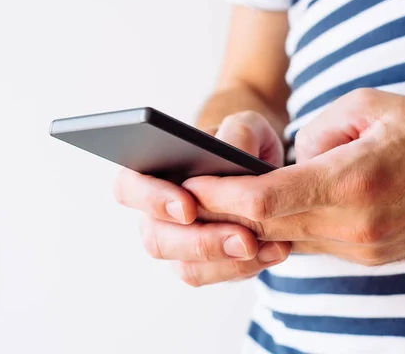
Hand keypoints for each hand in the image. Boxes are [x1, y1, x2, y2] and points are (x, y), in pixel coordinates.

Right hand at [113, 111, 289, 285]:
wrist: (265, 172)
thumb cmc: (243, 145)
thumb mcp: (247, 127)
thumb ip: (237, 132)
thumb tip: (230, 153)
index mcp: (154, 172)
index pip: (129, 187)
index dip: (152, 200)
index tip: (188, 207)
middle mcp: (158, 214)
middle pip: (156, 238)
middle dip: (200, 242)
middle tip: (242, 239)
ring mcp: (180, 243)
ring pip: (186, 267)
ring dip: (226, 262)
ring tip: (262, 246)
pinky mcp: (207, 265)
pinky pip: (216, 277)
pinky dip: (245, 268)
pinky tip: (275, 251)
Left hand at [183, 89, 404, 265]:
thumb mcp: (369, 107)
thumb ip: (316, 134)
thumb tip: (289, 159)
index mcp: (354, 182)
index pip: (266, 201)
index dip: (221, 196)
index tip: (193, 185)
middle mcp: (357, 227)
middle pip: (268, 228)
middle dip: (226, 214)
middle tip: (195, 195)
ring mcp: (365, 249)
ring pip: (289, 241)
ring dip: (255, 224)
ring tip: (228, 202)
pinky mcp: (372, 258)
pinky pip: (316, 246)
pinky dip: (289, 230)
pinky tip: (276, 213)